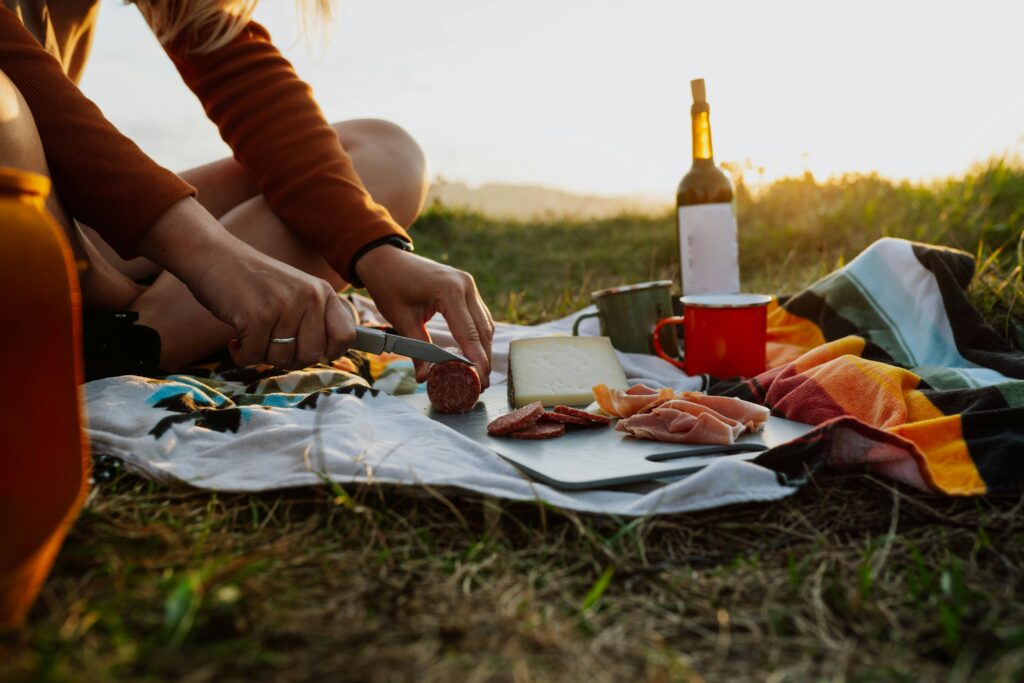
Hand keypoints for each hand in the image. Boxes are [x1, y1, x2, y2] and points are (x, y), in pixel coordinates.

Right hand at [204, 247, 355, 368]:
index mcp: (322, 292)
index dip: (330, 353)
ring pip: (283, 359)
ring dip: (262, 355)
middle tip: (270, 345)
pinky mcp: (258, 316)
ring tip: (252, 336)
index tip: (307, 352)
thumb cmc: (252, 282)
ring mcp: (285, 306)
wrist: (212, 256)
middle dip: (290, 359)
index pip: (346, 336)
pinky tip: (235, 340)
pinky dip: (242, 355)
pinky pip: (255, 356)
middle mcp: (309, 297)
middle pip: (313, 356)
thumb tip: (326, 356)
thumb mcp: (294, 292)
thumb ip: (312, 319)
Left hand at [356, 247, 493, 386]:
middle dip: (484, 358)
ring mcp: (468, 284)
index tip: (481, 382)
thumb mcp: (401, 319)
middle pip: (483, 330)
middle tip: (482, 384)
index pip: (469, 333)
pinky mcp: (467, 287)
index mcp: (449, 291)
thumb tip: (424, 378)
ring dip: (484, 348)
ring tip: (480, 373)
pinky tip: (475, 352)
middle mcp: (465, 285)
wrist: (386, 258)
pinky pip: (478, 315)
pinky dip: (479, 335)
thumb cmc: (390, 285)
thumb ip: (417, 349)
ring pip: (485, 323)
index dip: (476, 360)